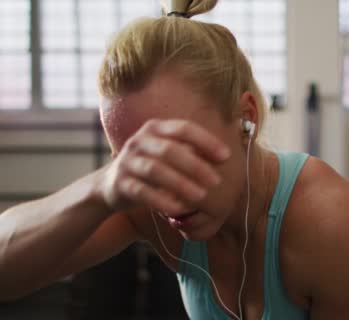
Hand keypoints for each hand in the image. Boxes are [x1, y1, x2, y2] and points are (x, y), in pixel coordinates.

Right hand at [94, 119, 230, 215]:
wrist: (110, 184)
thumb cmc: (151, 166)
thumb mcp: (168, 153)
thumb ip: (191, 151)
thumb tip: (225, 155)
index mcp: (155, 129)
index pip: (184, 129)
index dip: (206, 141)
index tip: (226, 156)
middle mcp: (140, 141)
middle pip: (170, 150)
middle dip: (196, 166)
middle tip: (216, 181)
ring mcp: (128, 161)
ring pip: (155, 170)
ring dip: (180, 183)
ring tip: (200, 196)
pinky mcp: (120, 183)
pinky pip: (142, 191)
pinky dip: (161, 201)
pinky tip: (178, 210)